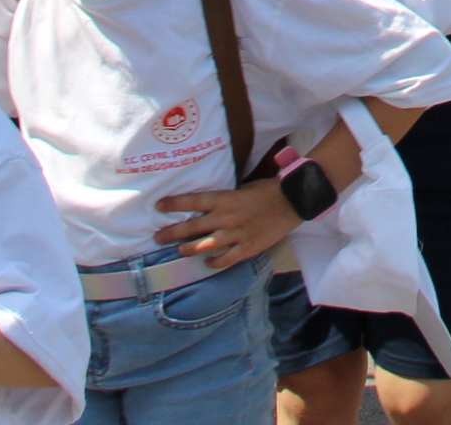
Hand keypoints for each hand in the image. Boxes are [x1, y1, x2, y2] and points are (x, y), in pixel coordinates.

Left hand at [156, 174, 301, 269]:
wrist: (293, 201)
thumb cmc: (268, 190)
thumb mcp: (243, 188)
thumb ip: (225, 198)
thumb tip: (209, 204)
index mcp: (225, 199)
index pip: (194, 201)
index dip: (174, 204)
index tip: (159, 206)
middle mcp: (226, 217)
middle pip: (193, 226)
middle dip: (172, 232)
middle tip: (157, 237)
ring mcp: (236, 234)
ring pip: (206, 244)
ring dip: (190, 249)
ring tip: (179, 251)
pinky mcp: (247, 248)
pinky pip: (226, 259)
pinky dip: (215, 262)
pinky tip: (207, 263)